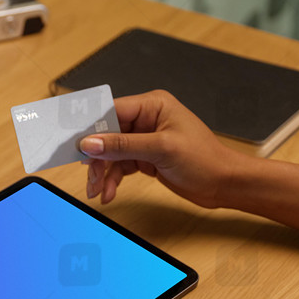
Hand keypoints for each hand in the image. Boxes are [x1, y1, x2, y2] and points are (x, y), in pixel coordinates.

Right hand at [81, 90, 237, 206]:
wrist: (223, 184)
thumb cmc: (205, 159)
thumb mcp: (161, 149)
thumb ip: (123, 145)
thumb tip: (90, 143)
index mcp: (152, 105)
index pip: (111, 111)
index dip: (91, 128)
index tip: (75, 145)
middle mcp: (146, 119)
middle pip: (107, 135)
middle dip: (96, 158)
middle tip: (89, 177)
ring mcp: (145, 139)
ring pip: (111, 153)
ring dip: (103, 173)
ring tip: (98, 191)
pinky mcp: (145, 157)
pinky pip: (120, 166)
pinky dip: (113, 179)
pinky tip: (109, 192)